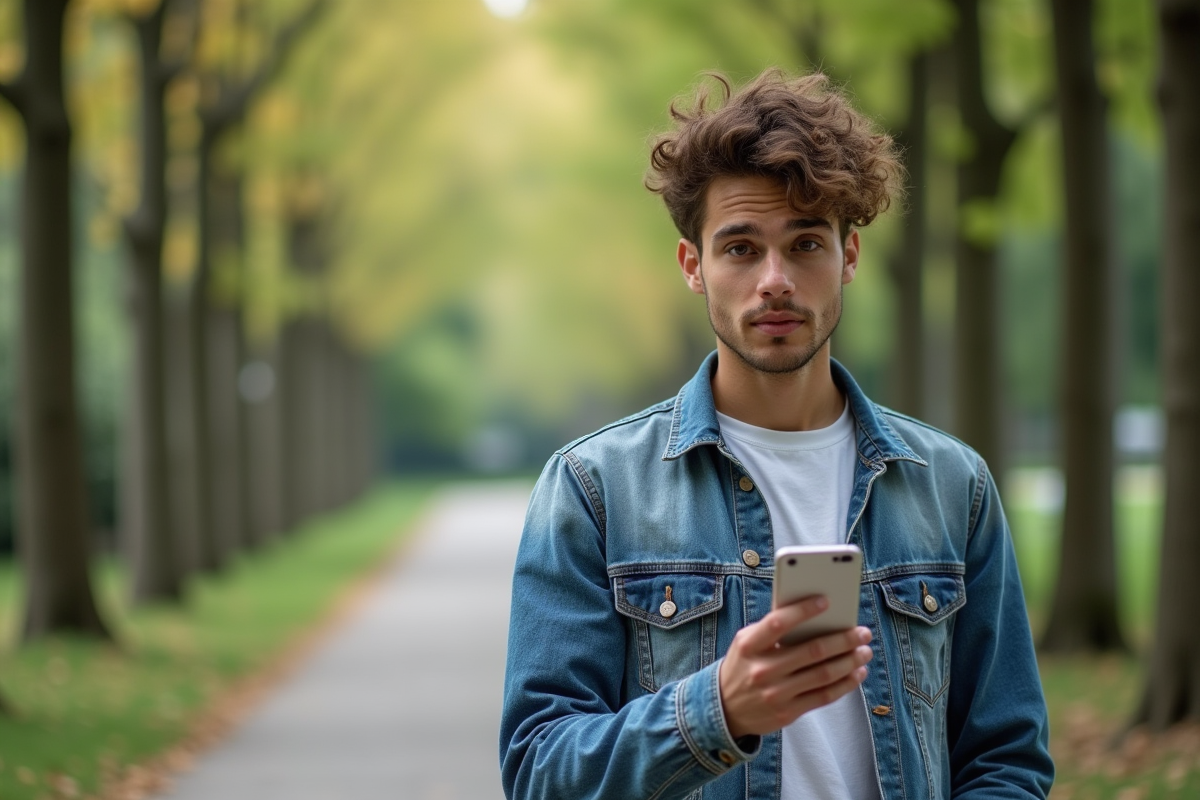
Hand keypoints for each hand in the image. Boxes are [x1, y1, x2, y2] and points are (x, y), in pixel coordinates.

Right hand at [718, 595, 872, 738]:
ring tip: (864, 651)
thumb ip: (773, 629)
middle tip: (862, 632)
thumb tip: (816, 616)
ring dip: (850, 661)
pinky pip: (824, 696)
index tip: (826, 601)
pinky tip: (857, 673)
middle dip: (843, 640)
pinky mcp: (788, 713)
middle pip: (811, 651)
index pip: (779, 623)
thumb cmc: (744, 665)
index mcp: (749, 645)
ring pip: (823, 675)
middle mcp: (762, 670)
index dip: (803, 610)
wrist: (725, 709)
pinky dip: (845, 683)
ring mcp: (776, 693)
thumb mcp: (747, 643)